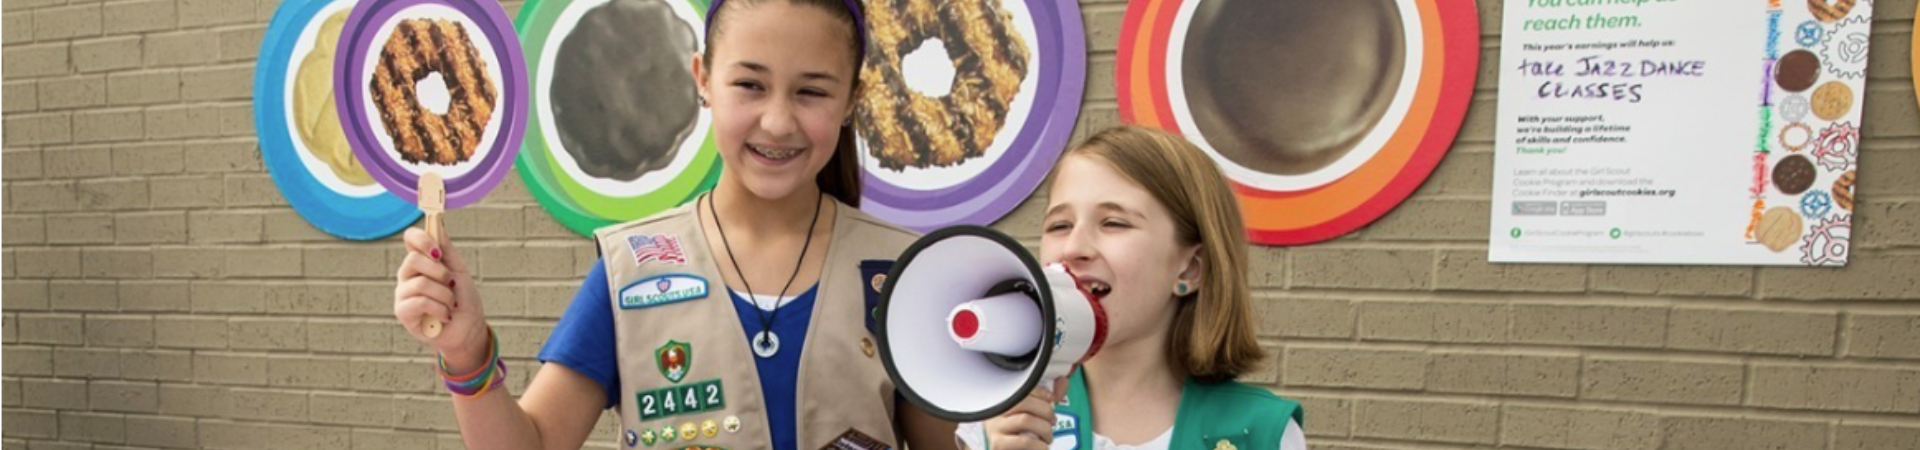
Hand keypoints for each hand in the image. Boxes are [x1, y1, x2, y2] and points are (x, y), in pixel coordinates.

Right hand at [393, 222, 488, 371]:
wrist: (469, 328)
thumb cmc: (463, 299)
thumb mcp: (459, 270)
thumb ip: (446, 249)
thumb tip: (437, 223)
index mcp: (420, 262)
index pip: (410, 239)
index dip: (422, 239)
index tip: (438, 251)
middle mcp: (407, 275)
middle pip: (413, 260)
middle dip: (440, 272)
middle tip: (451, 284)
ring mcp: (403, 294)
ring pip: (421, 283)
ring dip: (445, 295)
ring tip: (451, 304)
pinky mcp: (403, 312)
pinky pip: (419, 302)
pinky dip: (440, 309)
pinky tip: (445, 315)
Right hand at [980, 377, 1068, 449]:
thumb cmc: (1023, 433)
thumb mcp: (1036, 411)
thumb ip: (1049, 396)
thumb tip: (1063, 381)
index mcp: (1003, 398)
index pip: (1022, 386)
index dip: (1041, 392)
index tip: (1051, 399)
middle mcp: (995, 410)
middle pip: (1024, 401)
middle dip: (1045, 411)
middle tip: (1052, 421)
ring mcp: (994, 427)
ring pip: (1025, 420)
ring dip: (1044, 429)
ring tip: (1048, 437)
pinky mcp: (998, 444)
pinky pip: (1025, 441)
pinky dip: (1039, 445)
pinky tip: (1042, 446)